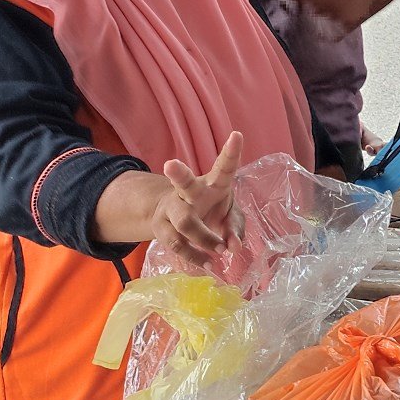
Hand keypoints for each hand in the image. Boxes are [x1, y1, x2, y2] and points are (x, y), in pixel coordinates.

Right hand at [152, 131, 242, 270]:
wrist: (174, 217)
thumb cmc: (210, 210)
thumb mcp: (228, 215)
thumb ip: (236, 228)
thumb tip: (233, 248)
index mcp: (213, 182)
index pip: (223, 166)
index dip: (231, 152)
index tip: (237, 134)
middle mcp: (190, 191)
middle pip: (184, 183)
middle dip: (178, 174)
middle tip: (171, 165)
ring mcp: (172, 209)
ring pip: (183, 221)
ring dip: (204, 238)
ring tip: (220, 251)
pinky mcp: (162, 228)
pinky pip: (176, 245)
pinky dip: (194, 257)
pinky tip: (206, 265)